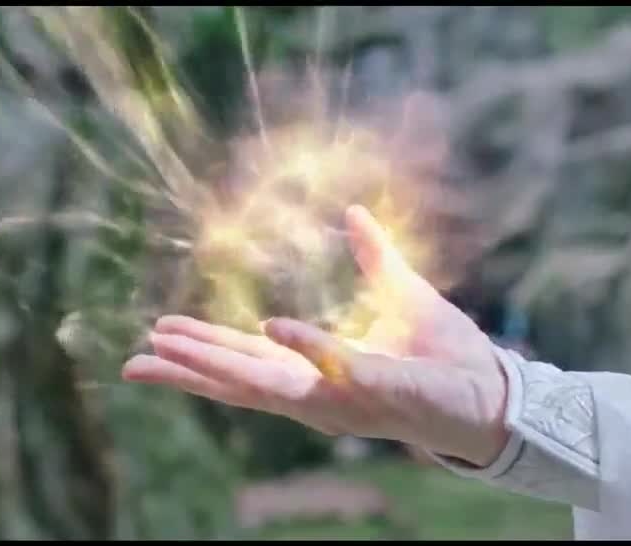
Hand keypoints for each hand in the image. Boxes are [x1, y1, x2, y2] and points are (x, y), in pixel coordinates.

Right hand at [123, 206, 509, 465]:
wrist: (496, 394)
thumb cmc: (448, 356)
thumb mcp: (403, 294)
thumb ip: (374, 259)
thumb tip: (354, 214)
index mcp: (318, 373)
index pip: (246, 365)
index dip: (201, 352)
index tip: (158, 339)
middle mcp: (320, 395)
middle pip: (238, 383)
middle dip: (187, 368)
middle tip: (134, 357)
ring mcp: (343, 398)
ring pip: (266, 384)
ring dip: (216, 365)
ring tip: (165, 349)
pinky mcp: (376, 390)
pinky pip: (334, 366)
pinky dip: (304, 347)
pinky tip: (270, 328)